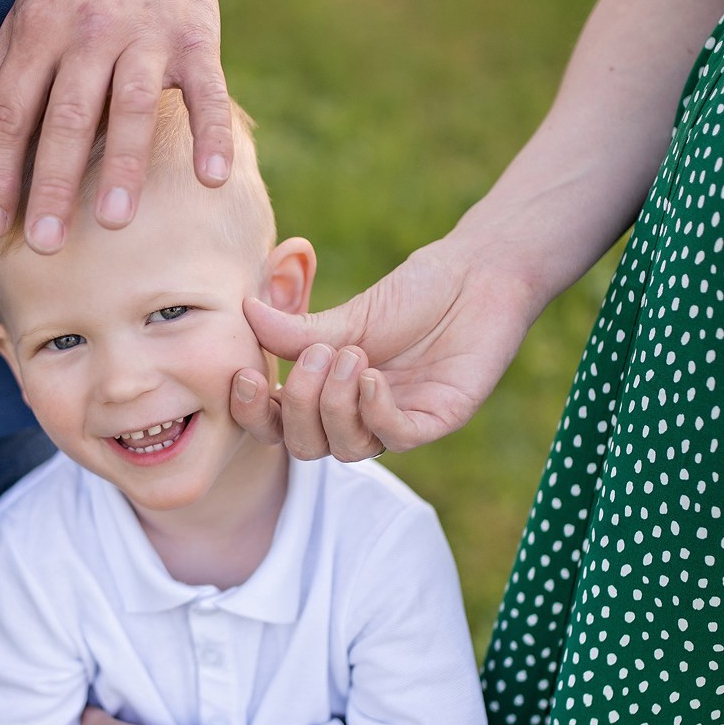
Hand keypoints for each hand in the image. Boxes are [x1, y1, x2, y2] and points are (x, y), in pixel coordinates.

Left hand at [0, 0, 232, 252]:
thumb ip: (1, 80)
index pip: (13, 111)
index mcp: (40, 30)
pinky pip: (208, 90)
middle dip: (53, 181)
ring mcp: (147, 34)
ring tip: (112, 220)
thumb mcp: (26, 16)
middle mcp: (90, 31)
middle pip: (66, 115)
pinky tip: (212, 178)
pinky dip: (212, 132)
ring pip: (130, 105)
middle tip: (45, 243)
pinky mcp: (198, 37)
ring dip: (122, 164)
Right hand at [230, 240, 538, 460]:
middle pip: (307, 447)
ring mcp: (397, 422)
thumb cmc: (415, 295)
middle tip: (317, 354)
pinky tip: (371, 376)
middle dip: (300, 405)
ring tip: (350, 354)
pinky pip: (394, 437)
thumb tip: (245, 313)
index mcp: (329, 394)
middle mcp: (359, 416)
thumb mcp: (349, 315)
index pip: (278, 425)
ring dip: (337, 404)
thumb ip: (299, 331)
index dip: (254, 414)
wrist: (478, 277)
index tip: (246, 375)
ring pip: (348, 448)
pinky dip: (374, 411)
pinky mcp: (436, 420)